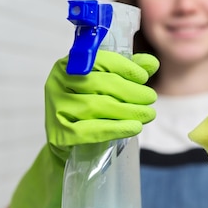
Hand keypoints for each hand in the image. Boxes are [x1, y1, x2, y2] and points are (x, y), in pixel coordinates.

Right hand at [9, 51, 158, 207]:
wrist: (71, 146)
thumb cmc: (92, 112)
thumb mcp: (109, 89)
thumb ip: (129, 73)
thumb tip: (152, 63)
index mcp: (68, 66)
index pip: (99, 60)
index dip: (125, 68)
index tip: (144, 78)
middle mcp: (56, 84)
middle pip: (101, 84)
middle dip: (132, 91)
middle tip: (151, 99)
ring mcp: (55, 109)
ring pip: (98, 106)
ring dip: (129, 110)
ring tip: (149, 114)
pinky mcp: (58, 134)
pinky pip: (91, 130)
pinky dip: (116, 128)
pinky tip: (135, 128)